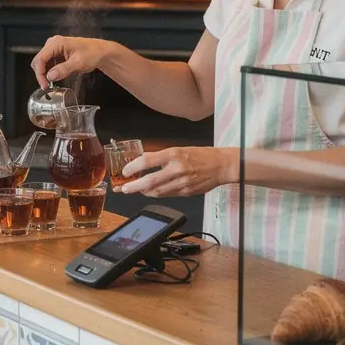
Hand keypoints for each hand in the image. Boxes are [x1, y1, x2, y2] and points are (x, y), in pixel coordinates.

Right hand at [31, 35, 114, 88]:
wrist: (101, 52)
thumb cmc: (93, 53)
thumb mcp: (78, 63)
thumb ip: (63, 69)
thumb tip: (50, 76)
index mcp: (57, 42)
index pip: (41, 58)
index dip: (40, 73)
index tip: (44, 84)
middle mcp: (53, 44)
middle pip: (39, 60)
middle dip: (41, 74)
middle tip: (46, 86)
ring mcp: (55, 49)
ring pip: (42, 63)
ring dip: (45, 74)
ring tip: (50, 84)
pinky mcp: (57, 54)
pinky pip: (49, 64)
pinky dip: (50, 72)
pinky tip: (55, 78)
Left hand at [120, 146, 234, 196]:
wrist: (221, 165)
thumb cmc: (200, 155)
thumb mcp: (179, 149)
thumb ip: (161, 157)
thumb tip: (143, 162)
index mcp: (174, 154)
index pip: (147, 161)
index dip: (133, 167)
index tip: (125, 170)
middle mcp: (177, 169)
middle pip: (149, 181)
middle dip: (133, 186)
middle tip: (123, 188)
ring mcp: (182, 183)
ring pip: (157, 191)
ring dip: (144, 192)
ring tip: (136, 189)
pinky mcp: (186, 193)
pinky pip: (167, 195)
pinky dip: (157, 193)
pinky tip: (151, 191)